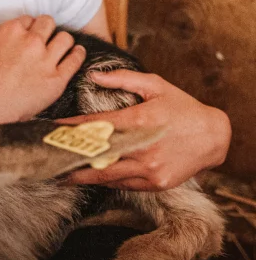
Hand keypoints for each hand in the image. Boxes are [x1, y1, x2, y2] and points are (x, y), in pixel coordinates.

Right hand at [0, 15, 85, 129]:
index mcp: (11, 31)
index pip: (27, 19)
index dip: (27, 27)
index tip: (27, 35)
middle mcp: (31, 41)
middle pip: (48, 23)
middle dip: (46, 29)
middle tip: (44, 38)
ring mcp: (46, 60)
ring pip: (65, 38)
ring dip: (63, 40)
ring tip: (61, 46)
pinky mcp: (56, 79)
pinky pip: (75, 60)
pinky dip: (78, 54)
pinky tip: (76, 53)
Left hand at [61, 70, 230, 190]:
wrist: (214, 136)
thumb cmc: (182, 108)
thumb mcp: (156, 86)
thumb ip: (123, 78)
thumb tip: (93, 75)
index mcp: (140, 121)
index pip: (96, 126)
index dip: (71, 129)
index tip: (52, 129)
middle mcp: (142, 147)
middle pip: (96, 155)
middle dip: (69, 156)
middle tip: (46, 157)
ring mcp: (149, 169)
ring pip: (106, 176)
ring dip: (81, 175)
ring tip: (59, 174)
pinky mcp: (156, 183)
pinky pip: (123, 184)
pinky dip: (106, 181)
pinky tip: (89, 179)